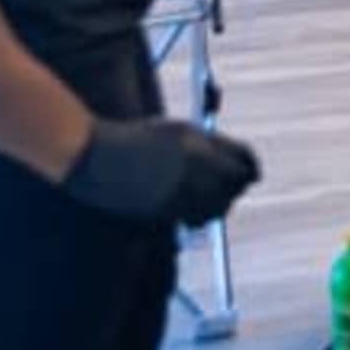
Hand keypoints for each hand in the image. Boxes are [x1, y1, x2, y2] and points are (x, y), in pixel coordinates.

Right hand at [63, 117, 261, 227]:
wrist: (96, 158)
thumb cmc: (137, 138)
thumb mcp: (178, 131)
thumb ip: (209, 145)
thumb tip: (239, 162)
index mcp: (197, 144)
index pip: (243, 159)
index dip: (250, 164)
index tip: (253, 170)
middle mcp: (191, 170)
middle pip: (235, 185)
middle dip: (238, 183)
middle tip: (236, 181)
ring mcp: (178, 192)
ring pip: (219, 206)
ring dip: (222, 201)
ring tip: (216, 195)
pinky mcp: (164, 212)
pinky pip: (197, 217)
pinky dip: (202, 213)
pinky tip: (195, 206)